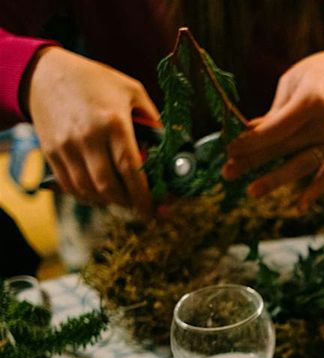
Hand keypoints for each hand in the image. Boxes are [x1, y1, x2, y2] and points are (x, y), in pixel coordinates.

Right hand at [25, 47, 157, 216]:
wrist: (45, 73)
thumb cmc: (94, 80)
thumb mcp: (132, 91)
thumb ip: (152, 120)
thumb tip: (170, 149)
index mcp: (113, 122)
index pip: (130, 169)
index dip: (143, 195)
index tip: (152, 209)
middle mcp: (87, 137)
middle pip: (109, 186)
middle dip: (128, 203)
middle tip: (140, 206)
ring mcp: (66, 146)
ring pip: (88, 190)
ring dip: (108, 202)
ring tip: (122, 199)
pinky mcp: (51, 152)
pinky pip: (70, 186)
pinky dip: (87, 196)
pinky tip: (100, 193)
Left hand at [222, 49, 323, 209]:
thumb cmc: (320, 74)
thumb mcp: (294, 83)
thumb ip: (275, 113)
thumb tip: (248, 136)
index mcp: (313, 100)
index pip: (277, 129)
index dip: (251, 142)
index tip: (229, 151)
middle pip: (285, 147)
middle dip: (254, 160)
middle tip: (228, 173)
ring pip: (303, 164)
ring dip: (276, 179)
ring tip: (252, 191)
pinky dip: (316, 191)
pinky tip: (300, 207)